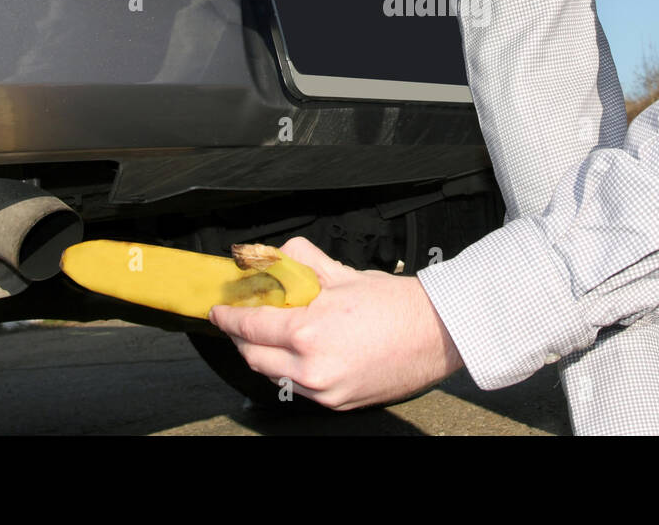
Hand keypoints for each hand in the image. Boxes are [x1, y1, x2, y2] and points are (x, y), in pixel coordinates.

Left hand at [208, 236, 463, 409]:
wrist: (438, 334)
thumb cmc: (397, 305)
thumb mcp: (345, 274)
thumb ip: (303, 262)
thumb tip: (278, 255)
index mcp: (309, 331)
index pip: (250, 326)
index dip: (229, 317)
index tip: (220, 311)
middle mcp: (312, 366)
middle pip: (254, 356)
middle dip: (241, 338)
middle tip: (241, 320)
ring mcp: (324, 388)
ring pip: (274, 375)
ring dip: (265, 355)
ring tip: (272, 335)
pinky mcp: (338, 402)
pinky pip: (299, 388)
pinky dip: (291, 370)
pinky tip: (301, 352)